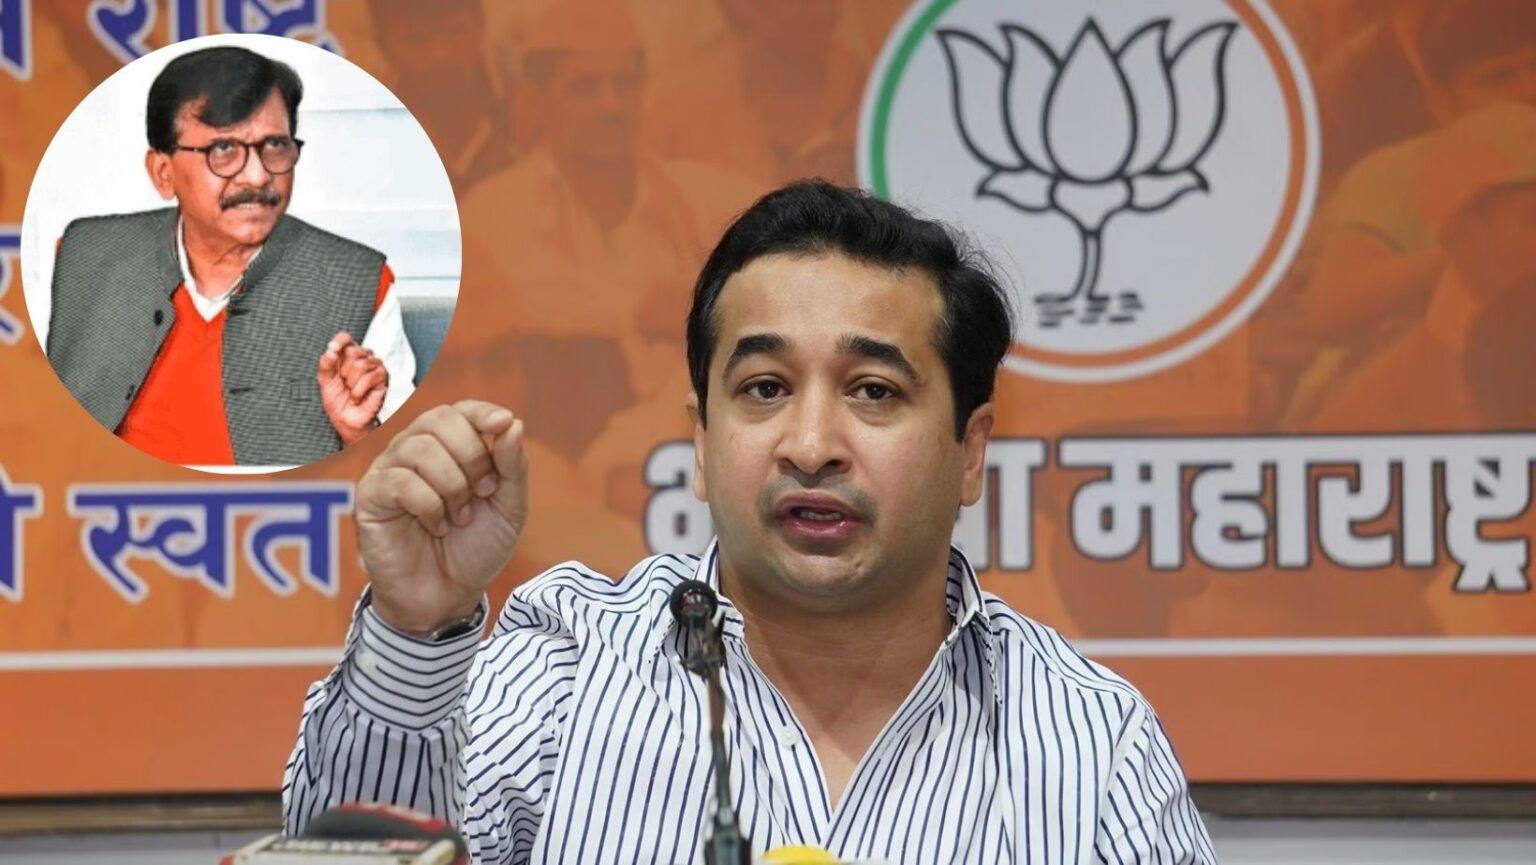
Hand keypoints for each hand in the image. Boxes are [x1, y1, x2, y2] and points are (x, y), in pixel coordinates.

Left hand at [318, 332, 388, 444]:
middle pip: (351, 351)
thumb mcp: (325, 381)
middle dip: (343, 371)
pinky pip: (369, 378)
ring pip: (360, 365)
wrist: (346, 420)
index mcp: (348, 355)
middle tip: (344, 384)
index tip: (332, 350)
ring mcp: (375, 366)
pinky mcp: (383, 377)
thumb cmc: (337, 400)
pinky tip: (358, 397)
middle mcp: (364, 357)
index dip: (339, 341)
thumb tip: (331, 351)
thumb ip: (326, 365)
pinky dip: (359, 391)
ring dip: (351, 383)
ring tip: (351, 391)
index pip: (345, 338)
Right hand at [356, 401, 527, 636]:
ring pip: (419, 448)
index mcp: (450, 447)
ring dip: (452, 485)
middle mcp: (416, 450)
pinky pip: (400, 481)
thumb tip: (511, 422)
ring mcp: (390, 471)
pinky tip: (437, 526)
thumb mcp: (508, 508)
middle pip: (439, 419)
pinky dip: (429, 505)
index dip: (482, 412)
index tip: (504, 424)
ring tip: (459, 517)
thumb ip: (512, 465)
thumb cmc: (475, 548)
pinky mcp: (371, 496)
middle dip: (472, 455)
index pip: (461, 410)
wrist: (449, 596)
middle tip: (483, 493)